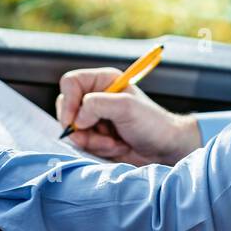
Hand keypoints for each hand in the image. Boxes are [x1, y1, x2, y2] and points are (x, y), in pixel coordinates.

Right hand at [55, 68, 199, 165]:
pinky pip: (81, 144)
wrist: (164, 150)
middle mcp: (95, 97)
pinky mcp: (95, 137)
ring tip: (115, 142)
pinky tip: (116, 147)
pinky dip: (96, 149)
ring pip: (73, 130)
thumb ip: (98, 105)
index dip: (68, 101)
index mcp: (102, 81)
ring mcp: (94, 118)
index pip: (70, 83)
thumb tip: (77, 119)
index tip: (75, 120)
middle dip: (81, 127)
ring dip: (92, 141)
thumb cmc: (152, 124)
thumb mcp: (126, 107)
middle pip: (66, 108)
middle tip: (100, 136)